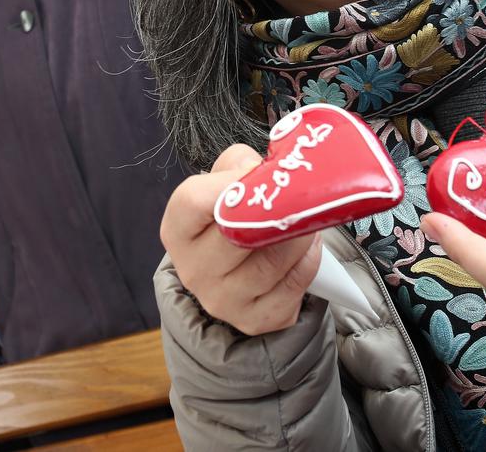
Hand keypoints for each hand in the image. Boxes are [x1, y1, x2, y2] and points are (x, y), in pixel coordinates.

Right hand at [159, 144, 321, 335]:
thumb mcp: (222, 180)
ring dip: (300, 235)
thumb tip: (264, 172)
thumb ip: (237, 165)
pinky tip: (306, 249)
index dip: (233, 182)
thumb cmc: (228, 215)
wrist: (231, 266)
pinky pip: (292, 289)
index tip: (261, 172)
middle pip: (240, 234)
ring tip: (306, 218)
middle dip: (278, 211)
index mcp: (177, 229)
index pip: (194, 201)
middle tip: (300, 195)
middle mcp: (192, 270)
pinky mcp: (252, 321)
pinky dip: (307, 264)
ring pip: (272, 263)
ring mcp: (221, 301)